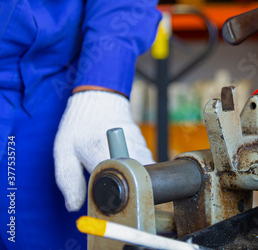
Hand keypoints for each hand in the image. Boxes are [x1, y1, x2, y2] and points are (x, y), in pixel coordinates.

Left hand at [53, 90, 154, 210]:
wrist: (100, 100)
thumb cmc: (79, 125)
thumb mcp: (64, 153)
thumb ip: (69, 181)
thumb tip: (74, 206)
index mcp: (102, 153)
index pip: (114, 184)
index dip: (109, 194)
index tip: (104, 197)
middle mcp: (126, 150)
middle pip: (133, 181)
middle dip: (124, 187)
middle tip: (111, 185)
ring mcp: (139, 147)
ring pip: (142, 173)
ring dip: (132, 177)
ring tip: (117, 171)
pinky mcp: (144, 145)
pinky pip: (145, 164)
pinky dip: (137, 167)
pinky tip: (124, 161)